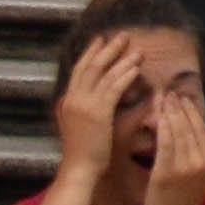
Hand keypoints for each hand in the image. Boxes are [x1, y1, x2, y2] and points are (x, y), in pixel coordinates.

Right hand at [49, 32, 144, 181]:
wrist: (78, 171)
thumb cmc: (84, 154)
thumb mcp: (81, 126)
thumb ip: (88, 110)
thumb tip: (101, 99)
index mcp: (67, 102)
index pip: (79, 70)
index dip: (90, 53)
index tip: (101, 39)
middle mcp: (72, 99)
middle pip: (90, 66)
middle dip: (107, 48)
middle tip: (122, 34)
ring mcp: (83, 105)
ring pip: (103, 74)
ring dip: (122, 59)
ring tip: (138, 49)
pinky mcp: (97, 113)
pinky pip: (113, 88)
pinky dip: (125, 76)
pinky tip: (137, 69)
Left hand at [141, 75, 204, 204]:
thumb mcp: (201, 179)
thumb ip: (203, 155)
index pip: (202, 131)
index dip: (192, 113)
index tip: (184, 99)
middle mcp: (200, 163)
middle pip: (191, 128)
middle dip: (181, 109)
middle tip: (172, 93)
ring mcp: (184, 168)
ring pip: (178, 133)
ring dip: (170, 114)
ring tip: (164, 99)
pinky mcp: (166, 173)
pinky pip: (164, 145)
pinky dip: (161, 128)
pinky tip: (156, 117)